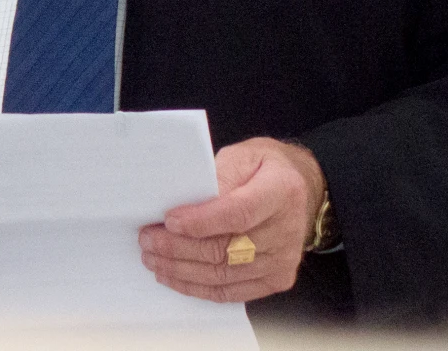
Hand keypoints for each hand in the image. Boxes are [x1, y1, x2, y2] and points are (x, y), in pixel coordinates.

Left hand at [139, 137, 324, 303]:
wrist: (299, 189)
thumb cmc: (265, 168)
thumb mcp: (243, 155)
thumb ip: (218, 176)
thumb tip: (185, 205)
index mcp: (282, 191)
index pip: (239, 213)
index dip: (201, 221)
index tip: (169, 221)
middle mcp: (287, 230)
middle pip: (226, 249)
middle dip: (179, 247)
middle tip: (148, 240)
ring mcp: (283, 260)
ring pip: (223, 275)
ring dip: (181, 270)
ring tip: (153, 258)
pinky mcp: (276, 280)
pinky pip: (231, 292)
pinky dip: (197, 287)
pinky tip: (174, 276)